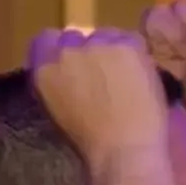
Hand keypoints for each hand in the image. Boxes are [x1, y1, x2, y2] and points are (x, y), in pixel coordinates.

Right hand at [27, 27, 167, 167]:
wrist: (123, 149)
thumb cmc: (92, 143)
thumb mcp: (59, 108)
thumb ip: (59, 82)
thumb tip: (71, 69)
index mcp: (43, 69)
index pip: (46, 39)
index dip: (63, 48)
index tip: (78, 64)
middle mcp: (66, 51)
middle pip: (79, 35)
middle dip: (92, 51)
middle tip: (108, 74)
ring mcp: (96, 45)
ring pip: (107, 35)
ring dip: (115, 50)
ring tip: (128, 78)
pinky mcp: (126, 46)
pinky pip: (132, 40)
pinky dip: (138, 55)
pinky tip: (142, 78)